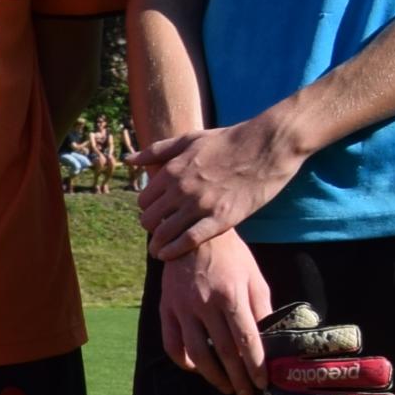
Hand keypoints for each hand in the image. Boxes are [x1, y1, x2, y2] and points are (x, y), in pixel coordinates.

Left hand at [134, 113, 299, 259]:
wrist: (266, 146)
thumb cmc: (228, 140)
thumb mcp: (188, 139)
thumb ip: (156, 151)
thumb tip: (128, 160)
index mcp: (172, 170)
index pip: (144, 200)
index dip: (147, 209)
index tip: (155, 214)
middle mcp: (182, 189)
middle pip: (150, 219)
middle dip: (151, 227)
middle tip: (158, 231)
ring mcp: (201, 205)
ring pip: (165, 233)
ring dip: (158, 244)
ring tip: (157, 250)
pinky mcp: (221, 218)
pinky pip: (189, 241)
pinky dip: (174, 251)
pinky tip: (168, 255)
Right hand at [156, 230, 275, 394]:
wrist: (192, 235)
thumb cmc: (230, 256)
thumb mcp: (253, 276)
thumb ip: (261, 307)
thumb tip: (269, 338)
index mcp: (231, 295)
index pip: (246, 339)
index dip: (255, 365)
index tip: (263, 382)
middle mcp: (205, 304)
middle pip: (224, 351)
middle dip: (238, 377)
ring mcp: (182, 308)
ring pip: (197, 352)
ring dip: (212, 375)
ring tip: (225, 387)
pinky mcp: (165, 308)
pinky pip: (171, 342)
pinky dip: (184, 360)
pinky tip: (196, 368)